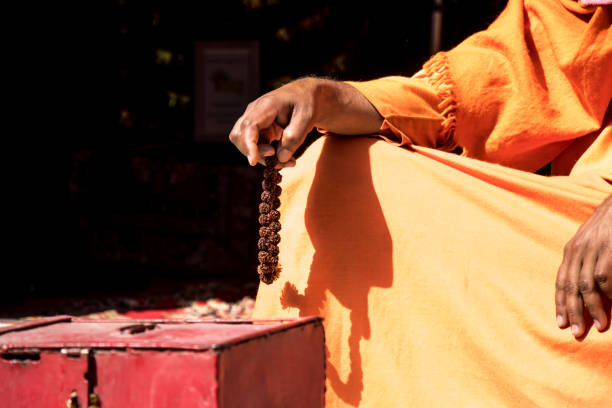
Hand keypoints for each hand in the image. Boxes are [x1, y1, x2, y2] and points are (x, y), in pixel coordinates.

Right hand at [229, 77, 321, 167]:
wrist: (306, 95)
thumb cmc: (307, 103)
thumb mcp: (306, 118)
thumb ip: (294, 137)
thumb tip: (280, 158)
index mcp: (266, 106)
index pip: (249, 126)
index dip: (249, 145)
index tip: (253, 161)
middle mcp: (254, 112)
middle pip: (240, 136)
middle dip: (257, 153)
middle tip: (281, 161)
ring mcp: (254, 121)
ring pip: (245, 144)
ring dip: (263, 157)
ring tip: (288, 161)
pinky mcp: (258, 130)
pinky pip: (255, 147)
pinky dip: (267, 156)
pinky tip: (284, 158)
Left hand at [556, 194, 611, 336]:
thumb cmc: (611, 223)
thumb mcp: (593, 241)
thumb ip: (587, 261)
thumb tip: (590, 289)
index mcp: (572, 249)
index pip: (561, 281)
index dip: (560, 303)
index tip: (561, 323)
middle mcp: (578, 249)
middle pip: (570, 286)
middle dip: (573, 311)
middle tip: (577, 333)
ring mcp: (594, 248)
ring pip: (587, 285)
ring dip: (594, 308)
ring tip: (599, 326)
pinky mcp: (609, 248)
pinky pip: (604, 277)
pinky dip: (609, 294)